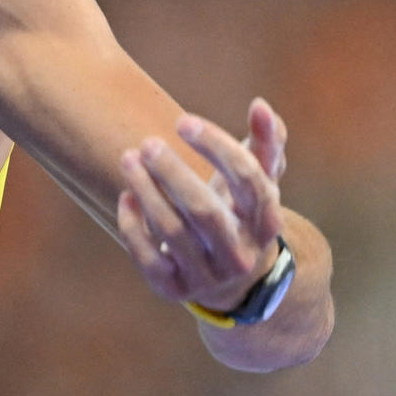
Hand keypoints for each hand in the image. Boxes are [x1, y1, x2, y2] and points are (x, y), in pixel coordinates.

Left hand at [113, 98, 288, 314]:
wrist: (231, 280)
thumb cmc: (240, 213)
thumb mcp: (258, 182)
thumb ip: (265, 143)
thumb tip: (260, 105)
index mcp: (267, 222)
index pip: (247, 179)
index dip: (216, 146)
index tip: (183, 121)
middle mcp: (240, 255)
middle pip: (205, 211)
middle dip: (173, 173)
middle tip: (148, 143)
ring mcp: (207, 277)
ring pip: (172, 232)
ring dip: (146, 191)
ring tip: (128, 158)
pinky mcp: (174, 290)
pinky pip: (147, 257)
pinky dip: (133, 225)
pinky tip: (127, 196)